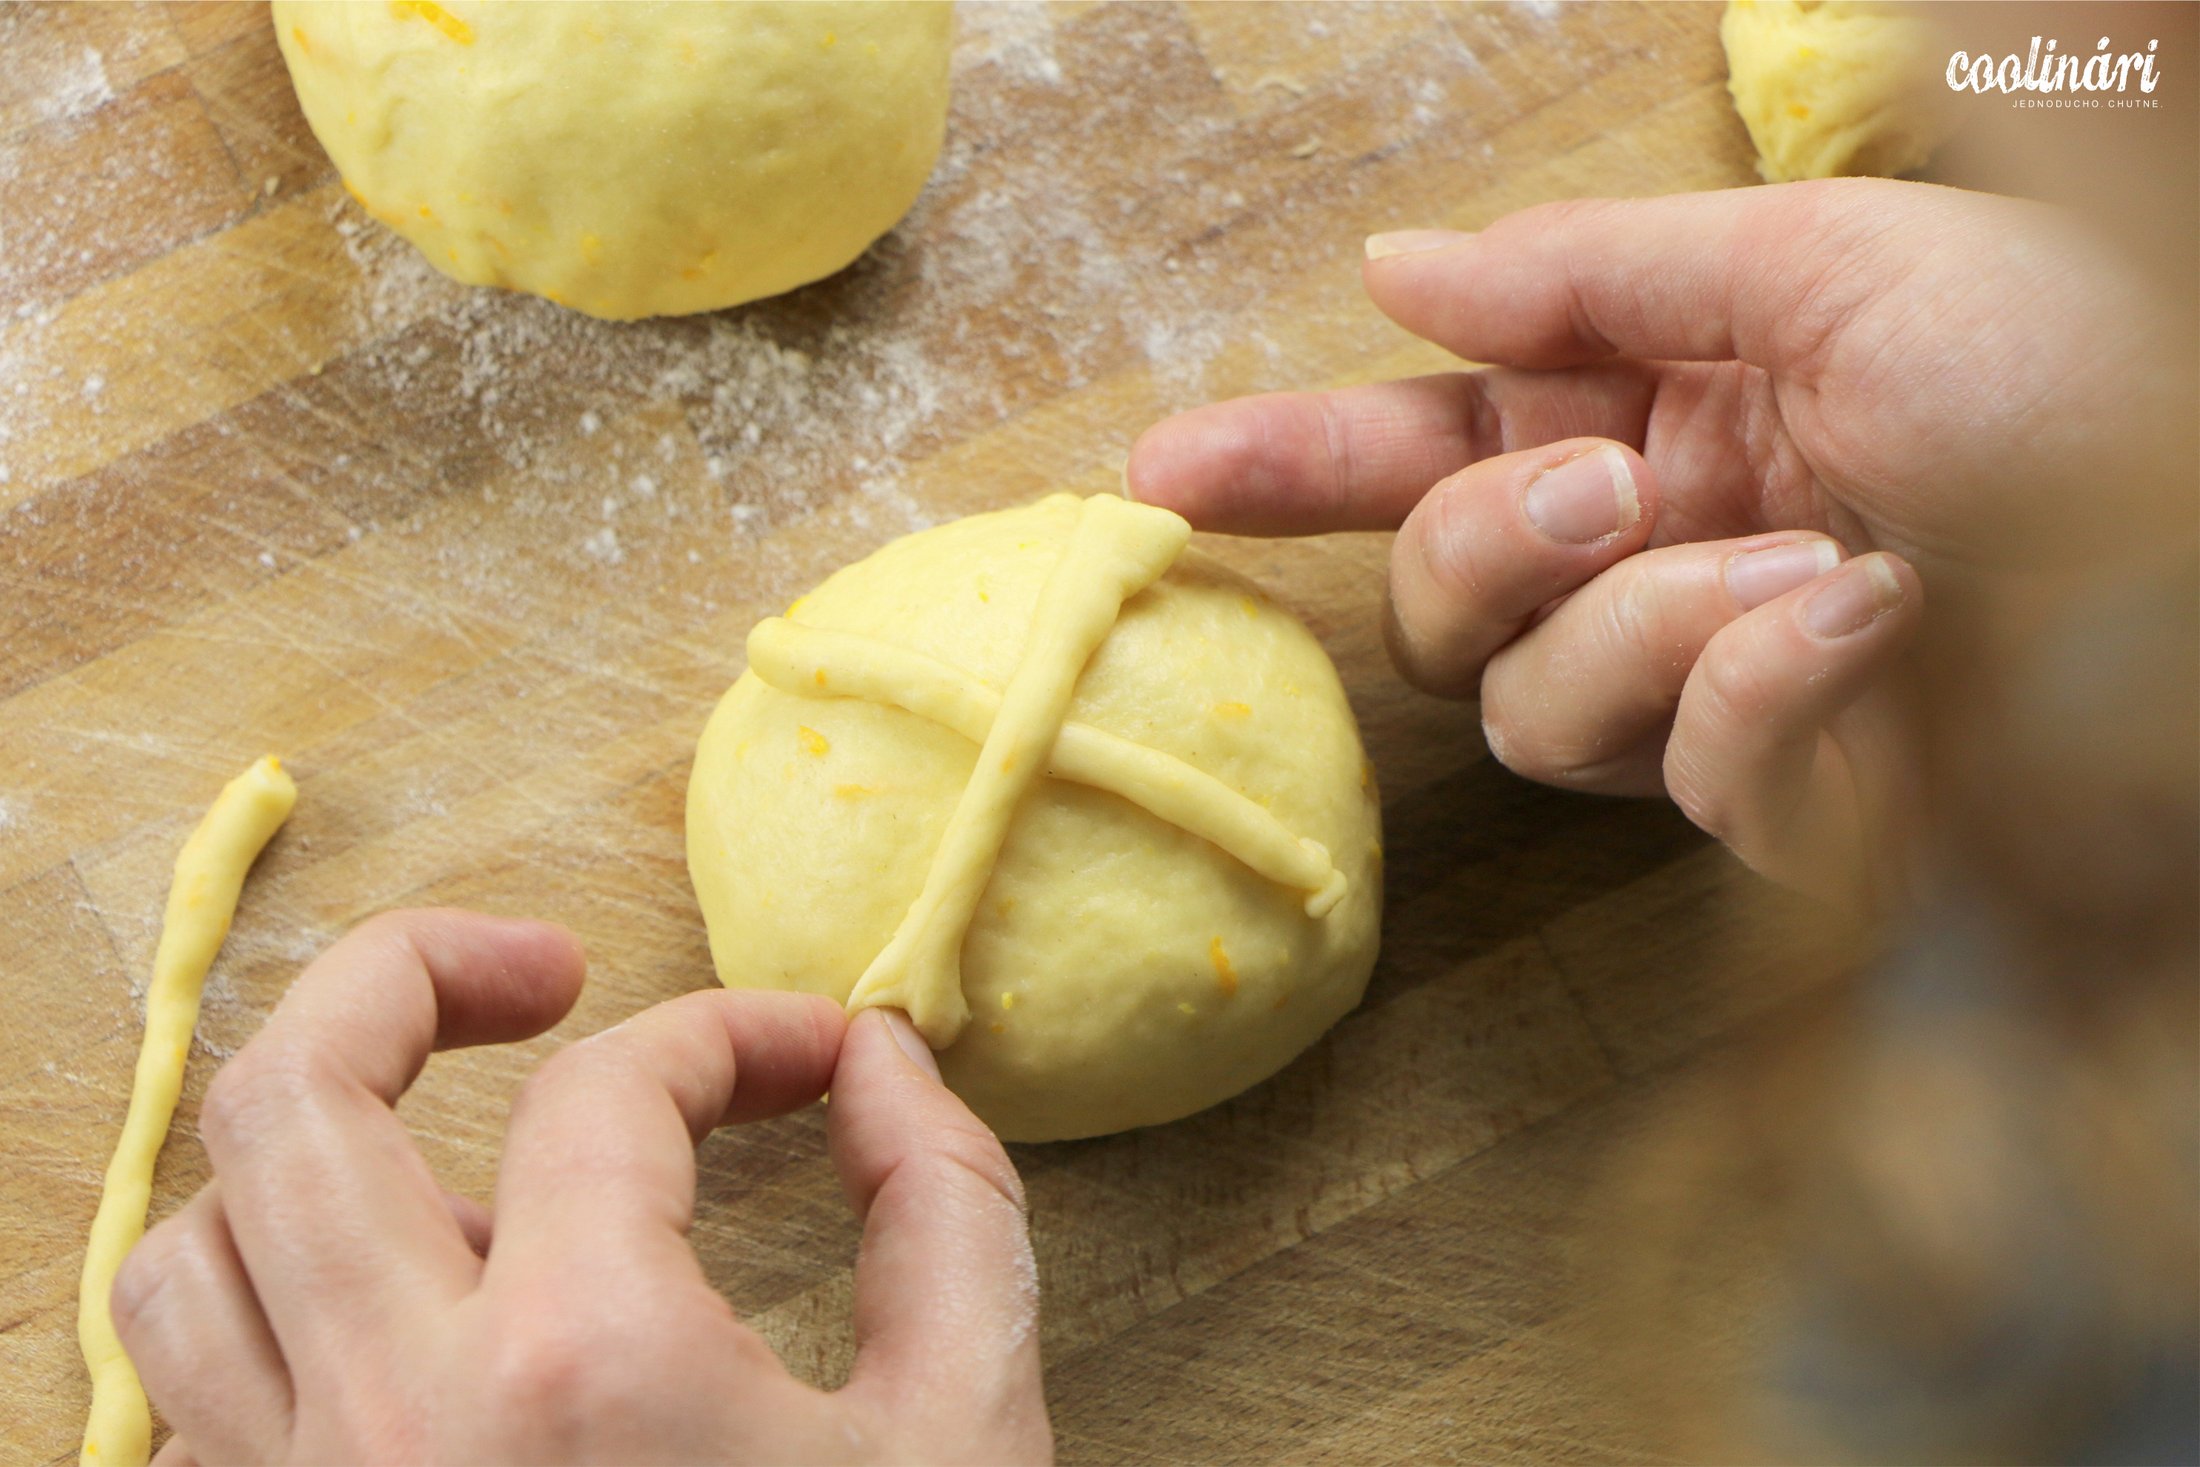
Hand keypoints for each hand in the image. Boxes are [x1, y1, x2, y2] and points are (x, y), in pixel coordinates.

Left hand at [110, 909, 1049, 1464]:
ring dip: (315, 1163)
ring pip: (184, 1256)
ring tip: (459, 1177)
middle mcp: (395, 1426)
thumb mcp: (971, 1437)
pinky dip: (272, 1317)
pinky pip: (190, 1410)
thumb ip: (948, 1210)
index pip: (616, 1091)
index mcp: (583, 1366)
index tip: (816, 1056)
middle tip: (540, 976)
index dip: (734, 1032)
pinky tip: (410, 1330)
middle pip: (289, 1097)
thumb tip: (881, 1069)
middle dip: (410, 972)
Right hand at [1127, 180, 2171, 907]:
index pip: (1426, 446)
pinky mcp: (1785, 799)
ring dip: (1644, 620)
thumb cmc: (2074, 368)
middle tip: (1597, 485)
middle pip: (1442, 604)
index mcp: (1662, 412)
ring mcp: (1716, 689)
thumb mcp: (1819, 264)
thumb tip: (1392, 273)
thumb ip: (1584, 277)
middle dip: (1480, 540)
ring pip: (1533, 708)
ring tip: (1810, 558)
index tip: (1160, 473)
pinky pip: (1681, 767)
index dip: (1290, 460)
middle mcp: (1663, 556)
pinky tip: (1864, 625)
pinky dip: (1754, 688)